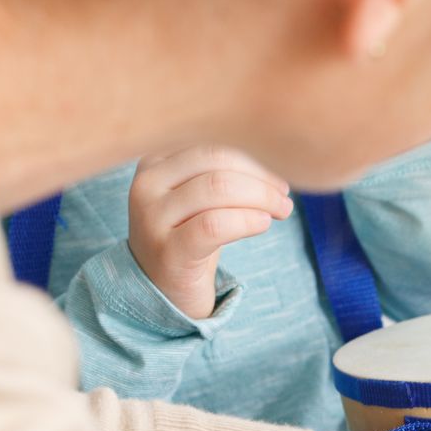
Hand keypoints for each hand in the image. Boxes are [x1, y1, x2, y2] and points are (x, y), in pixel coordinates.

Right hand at [127, 147, 293, 318]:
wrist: (165, 288)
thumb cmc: (191, 232)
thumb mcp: (201, 192)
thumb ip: (227, 168)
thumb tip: (277, 153)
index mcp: (154, 160)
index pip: (213, 142)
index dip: (253, 156)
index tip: (279, 174)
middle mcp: (146, 184)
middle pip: (217, 160)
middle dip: (260, 176)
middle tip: (284, 196)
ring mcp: (151, 218)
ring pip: (218, 188)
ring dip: (261, 197)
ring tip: (281, 210)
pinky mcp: (167, 251)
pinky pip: (215, 225)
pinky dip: (248, 220)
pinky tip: (264, 223)